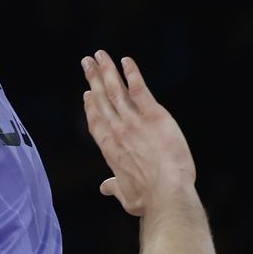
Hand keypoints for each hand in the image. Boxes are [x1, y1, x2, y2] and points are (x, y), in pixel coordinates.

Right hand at [81, 51, 195, 216]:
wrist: (167, 193)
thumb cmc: (147, 198)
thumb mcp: (126, 195)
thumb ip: (114, 187)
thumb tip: (105, 187)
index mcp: (109, 149)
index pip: (95, 121)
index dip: (91, 105)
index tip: (87, 93)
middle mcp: (117, 131)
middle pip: (101, 99)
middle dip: (93, 78)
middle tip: (86, 62)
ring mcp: (133, 121)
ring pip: (115, 90)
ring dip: (106, 70)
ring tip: (99, 55)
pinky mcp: (154, 115)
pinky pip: (140, 89)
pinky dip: (132, 74)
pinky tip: (125, 61)